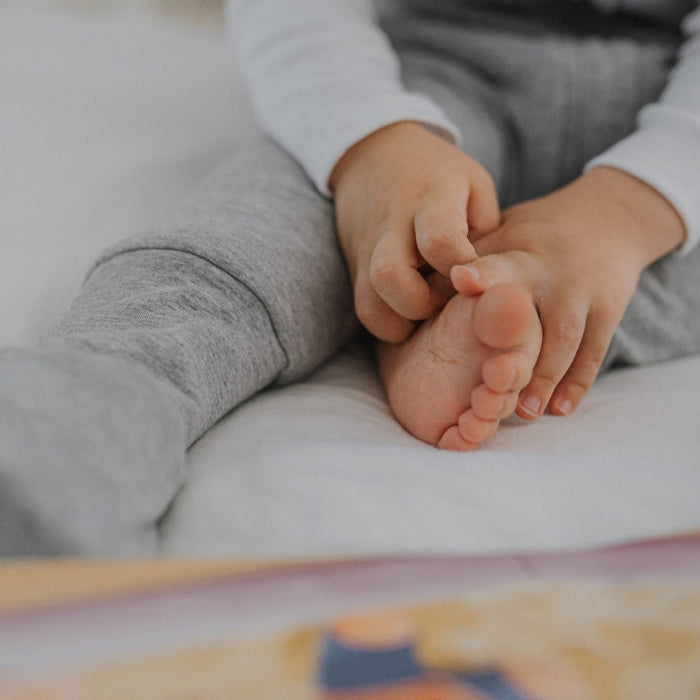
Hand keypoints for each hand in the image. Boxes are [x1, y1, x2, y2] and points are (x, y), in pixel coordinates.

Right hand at [329, 121, 499, 341]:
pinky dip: (387, 322)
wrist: (374, 154)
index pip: (439, 241)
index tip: (471, 278)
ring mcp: (366, 249)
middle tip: (443, 300)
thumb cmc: (437, 174)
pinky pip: (364, 309)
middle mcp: (391, 226)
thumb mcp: (475, 185)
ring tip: (425, 312)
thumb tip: (485, 282)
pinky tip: (410, 312)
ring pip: (369, 303)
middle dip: (422, 304)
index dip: (460, 269)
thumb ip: (486, 232)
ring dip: (401, 321)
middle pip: (390, 276)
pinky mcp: (354, 267)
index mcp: (430, 198)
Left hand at [452, 166, 686, 417]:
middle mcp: (552, 274)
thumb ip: (467, 259)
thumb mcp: (501, 232)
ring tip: (524, 412)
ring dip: (545, 377)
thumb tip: (418, 286)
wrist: (609, 217)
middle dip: (516, 341)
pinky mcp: (608, 312)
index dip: (481, 273)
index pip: (498, 264)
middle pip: (535, 309)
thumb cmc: (533, 234)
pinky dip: (577, 383)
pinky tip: (560, 409)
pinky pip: (593, 352)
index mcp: (519, 254)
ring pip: (565, 340)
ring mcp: (583, 294)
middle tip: (494, 379)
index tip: (461, 279)